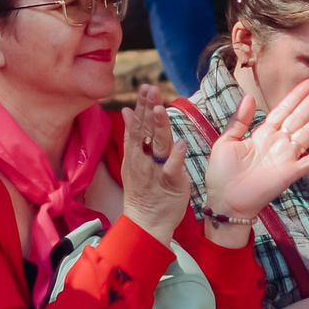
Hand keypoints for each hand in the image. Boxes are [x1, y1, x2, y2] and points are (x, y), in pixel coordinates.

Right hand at [117, 85, 192, 240]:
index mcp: (135, 153)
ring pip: (157, 145)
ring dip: (159, 126)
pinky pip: (172, 168)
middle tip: (149, 88)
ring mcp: (155, 171)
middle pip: (145, 130)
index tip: (145, 87)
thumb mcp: (133, 162)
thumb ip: (134, 137)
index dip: (141, 106)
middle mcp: (143, 159)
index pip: (138, 124)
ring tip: (160, 109)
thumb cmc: (144, 190)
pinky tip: (181, 143)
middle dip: (147, 108)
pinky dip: (176, 156)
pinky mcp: (170, 183)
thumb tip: (126, 111)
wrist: (146, 222)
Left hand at [202, 81, 308, 218]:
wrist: (224, 200)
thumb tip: (248, 96)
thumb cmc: (222, 173)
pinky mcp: (290, 173)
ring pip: (308, 134)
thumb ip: (239, 120)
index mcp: (263, 134)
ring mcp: (286, 158)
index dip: (296, 96)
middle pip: (299, 117)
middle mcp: (278, 143)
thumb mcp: (226, 141)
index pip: (283, 110)